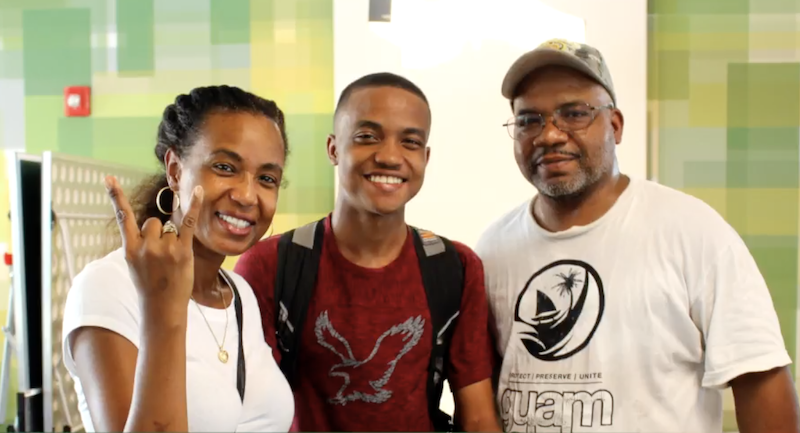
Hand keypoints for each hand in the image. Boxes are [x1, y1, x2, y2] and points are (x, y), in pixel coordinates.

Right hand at [105, 176, 203, 313]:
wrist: (162, 307)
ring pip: (169, 228)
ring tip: (171, 262)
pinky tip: (198, 190)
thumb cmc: (150, 285)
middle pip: (153, 223)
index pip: (123, 218)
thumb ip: (140, 243)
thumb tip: (153, 224)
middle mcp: (145, 246)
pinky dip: (193, 206)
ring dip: (173, 240)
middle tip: (161, 259)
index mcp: (130, 249)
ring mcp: (164, 249)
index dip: (115, 197)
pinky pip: (188, 222)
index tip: (108, 179)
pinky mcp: (182, 251)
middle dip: (159, 235)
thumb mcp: (135, 264)